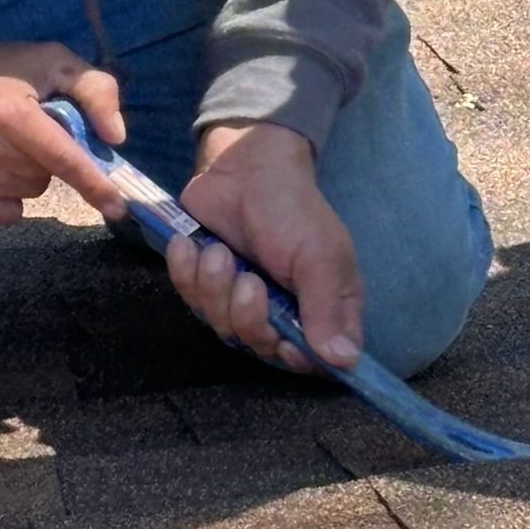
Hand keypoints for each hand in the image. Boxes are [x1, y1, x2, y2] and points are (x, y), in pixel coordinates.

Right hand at [0, 42, 127, 224]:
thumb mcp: (47, 59)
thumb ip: (92, 88)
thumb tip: (114, 138)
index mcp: (7, 111)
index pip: (62, 157)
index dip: (94, 182)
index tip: (118, 206)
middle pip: (48, 173)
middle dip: (48, 154)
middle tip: (23, 126)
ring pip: (30, 191)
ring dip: (27, 171)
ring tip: (0, 141)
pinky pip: (10, 212)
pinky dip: (8, 193)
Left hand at [169, 123, 362, 372]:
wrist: (243, 166)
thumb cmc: (291, 208)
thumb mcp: (319, 254)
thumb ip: (328, 307)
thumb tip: (343, 361)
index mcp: (319, 308)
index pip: (312, 360)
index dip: (296, 360)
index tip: (283, 340)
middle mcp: (281, 310)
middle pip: (259, 346)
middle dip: (247, 316)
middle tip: (248, 279)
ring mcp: (238, 298)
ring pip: (219, 325)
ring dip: (215, 288)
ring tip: (220, 251)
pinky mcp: (204, 281)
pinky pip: (189, 297)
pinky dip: (186, 273)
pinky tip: (189, 246)